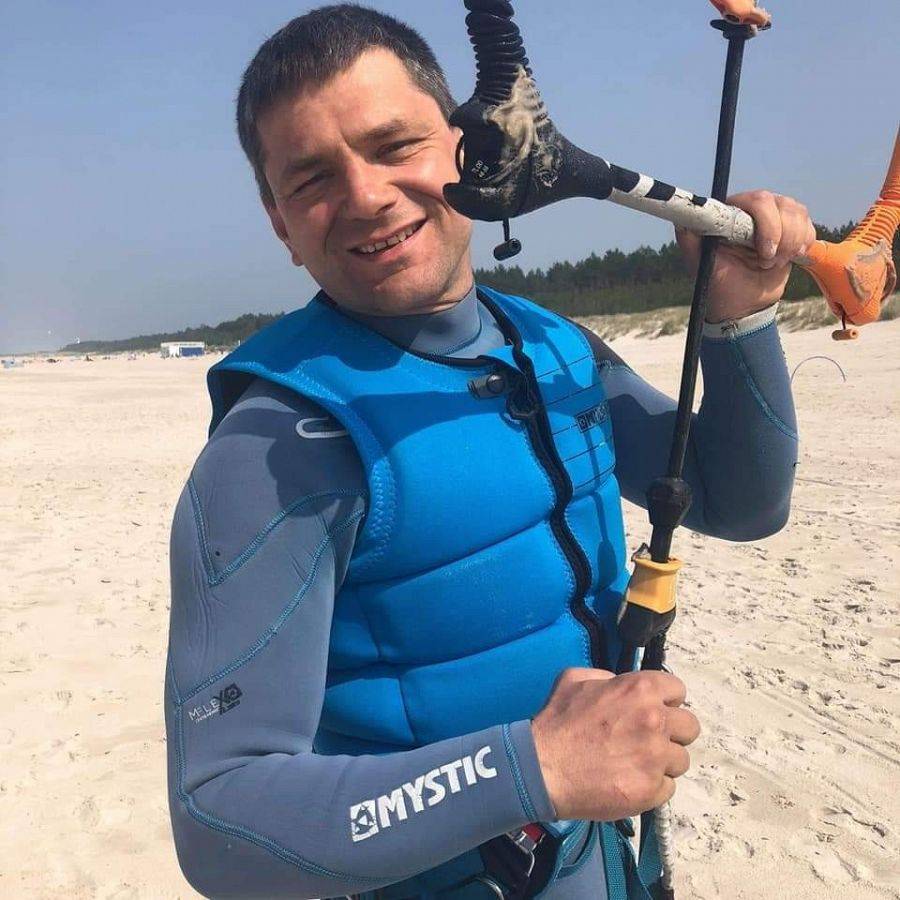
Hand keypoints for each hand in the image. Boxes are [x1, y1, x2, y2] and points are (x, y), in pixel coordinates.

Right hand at [530, 668, 699, 820]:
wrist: (543, 768)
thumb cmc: (557, 722)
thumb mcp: (575, 679)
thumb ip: (606, 677)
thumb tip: (619, 685)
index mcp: (640, 689)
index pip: (678, 690)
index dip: (665, 700)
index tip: (653, 710)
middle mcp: (656, 720)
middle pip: (689, 726)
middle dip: (671, 732)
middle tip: (647, 739)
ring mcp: (656, 757)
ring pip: (681, 760)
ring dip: (662, 762)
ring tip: (635, 764)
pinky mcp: (652, 790)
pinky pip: (668, 787)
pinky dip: (652, 786)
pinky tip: (629, 781)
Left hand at [675, 190, 816, 322]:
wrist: (743, 304)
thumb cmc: (719, 283)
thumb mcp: (699, 263)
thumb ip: (689, 239)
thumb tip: (682, 218)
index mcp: (731, 212)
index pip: (756, 200)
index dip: (766, 223)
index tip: (763, 251)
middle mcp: (753, 208)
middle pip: (780, 204)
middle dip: (779, 237)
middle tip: (766, 262)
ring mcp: (775, 215)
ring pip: (797, 212)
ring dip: (790, 244)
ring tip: (770, 264)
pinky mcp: (793, 227)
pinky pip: (808, 225)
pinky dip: (802, 245)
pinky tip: (786, 258)